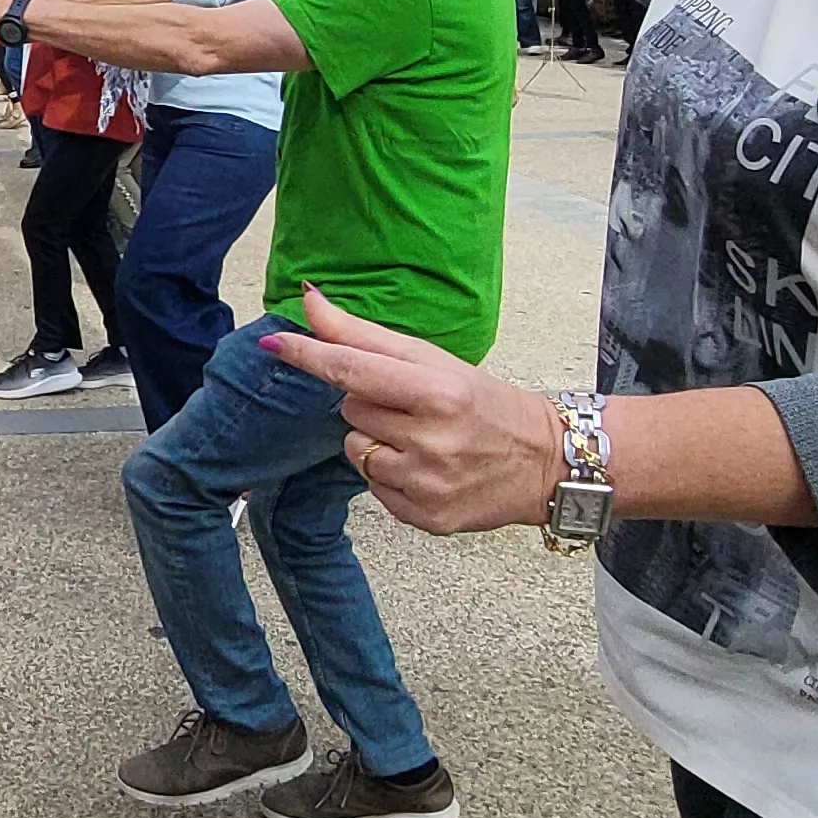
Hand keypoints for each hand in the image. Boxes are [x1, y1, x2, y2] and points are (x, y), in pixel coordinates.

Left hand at [262, 287, 557, 534]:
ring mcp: (428, 484)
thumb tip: (309, 298)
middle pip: (350, 411)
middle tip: (416, 408)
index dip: (308, 356)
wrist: (543, 461)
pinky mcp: (427, 518)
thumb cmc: (482, 402)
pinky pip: (374, 489)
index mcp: (437, 392)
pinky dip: (391, 477)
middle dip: (372, 405)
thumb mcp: (432, 360)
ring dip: (377, 443)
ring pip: (355, 452)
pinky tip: (426, 469)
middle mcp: (432, 441)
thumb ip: (363, 334)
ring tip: (423, 440)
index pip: (352, 370)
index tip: (274, 344)